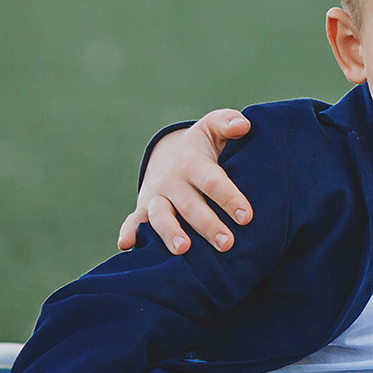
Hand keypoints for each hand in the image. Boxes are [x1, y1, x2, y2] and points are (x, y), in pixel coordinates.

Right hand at [116, 108, 254, 253]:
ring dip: (170, 232)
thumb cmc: (202, 145)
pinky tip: (126, 246)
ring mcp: (157, 196)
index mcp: (194, 164)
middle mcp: (174, 181)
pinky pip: (133, 221)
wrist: (168, 152)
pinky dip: (129, 231)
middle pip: (190, 205)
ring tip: (183, 249)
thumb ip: (228, 123)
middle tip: (226, 244)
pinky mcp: (144, 208)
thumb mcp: (212, 128)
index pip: (213, 182)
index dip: (229, 198)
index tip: (246, 216)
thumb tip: (244, 125)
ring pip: (161, 216)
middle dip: (207, 225)